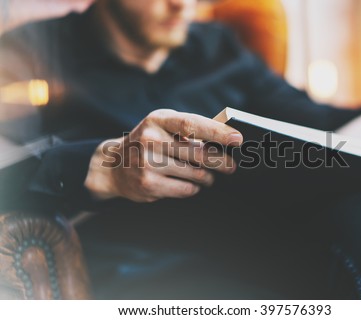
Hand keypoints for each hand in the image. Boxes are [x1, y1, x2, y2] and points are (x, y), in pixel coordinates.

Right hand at [84, 109, 242, 201]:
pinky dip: (193, 187)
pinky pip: (185, 189)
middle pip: (198, 153)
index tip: (237, 139)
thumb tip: (226, 139)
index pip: (192, 125)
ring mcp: (147, 163)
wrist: (113, 165)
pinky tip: (190, 183)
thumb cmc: (149, 142)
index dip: (217, 132)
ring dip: (207, 177)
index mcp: (158, 120)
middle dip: (221, 162)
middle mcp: (150, 139)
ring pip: (195, 173)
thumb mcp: (163, 126)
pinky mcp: (148, 184)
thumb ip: (190, 129)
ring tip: (208, 177)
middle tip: (231, 166)